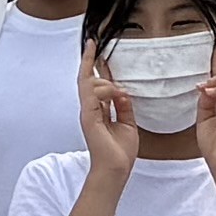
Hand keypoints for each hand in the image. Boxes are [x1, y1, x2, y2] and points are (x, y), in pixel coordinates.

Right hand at [77, 57, 144, 172]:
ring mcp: (87, 112)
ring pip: (90, 83)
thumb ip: (124, 107)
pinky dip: (104, 88)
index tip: (95, 48)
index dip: (94, 65)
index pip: (94, 83)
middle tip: (95, 46)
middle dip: (91, 62)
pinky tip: (115, 91)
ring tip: (120, 92)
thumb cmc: (120, 152)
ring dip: (106, 82)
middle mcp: (90, 109)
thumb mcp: (128, 124)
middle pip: (88, 79)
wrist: (115, 169)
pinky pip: (91, 94)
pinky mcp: (88, 116)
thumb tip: (123, 92)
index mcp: (98, 111)